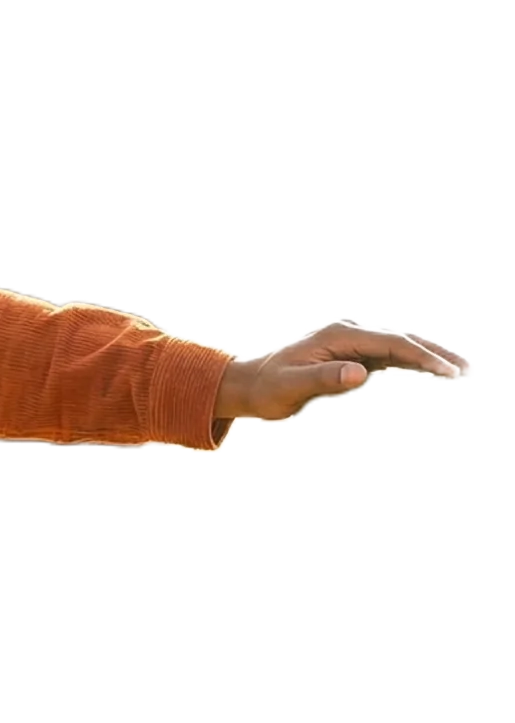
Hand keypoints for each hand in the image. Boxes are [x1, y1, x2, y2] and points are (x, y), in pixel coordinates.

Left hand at [212, 320, 477, 422]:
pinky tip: (436, 374)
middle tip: (473, 371)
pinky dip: (417, 364)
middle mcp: (351, 335)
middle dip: (441, 354)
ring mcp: (354, 345)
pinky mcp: (354, 357)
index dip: (424, 358)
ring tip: (465, 371)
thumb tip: (359, 373)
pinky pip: (393, 358)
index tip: (449, 372)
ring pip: (404, 347)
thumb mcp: (291, 385)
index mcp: (340, 336)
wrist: (249, 384)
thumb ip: (323, 378)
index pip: (393, 345)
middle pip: (406, 341)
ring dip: (434, 357)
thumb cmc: (268, 387)